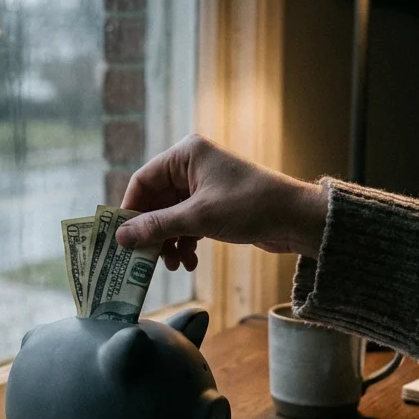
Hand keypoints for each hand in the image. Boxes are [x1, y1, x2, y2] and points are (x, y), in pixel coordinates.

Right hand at [115, 135, 328, 270]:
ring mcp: (203, 186)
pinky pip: (187, 224)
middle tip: (145, 259)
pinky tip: (190, 262)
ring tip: (173, 265)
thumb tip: (121, 237)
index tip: (121, 239)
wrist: (296, 219)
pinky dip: (185, 243)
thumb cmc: (250, 206)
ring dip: (169, 242)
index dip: (130, 210)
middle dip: (152, 232)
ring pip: (171, 216)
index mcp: (186, 154)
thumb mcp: (199, 218)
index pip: (143, 180)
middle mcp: (192, 166)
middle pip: (155, 201)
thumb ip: (157, 226)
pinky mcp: (214, 205)